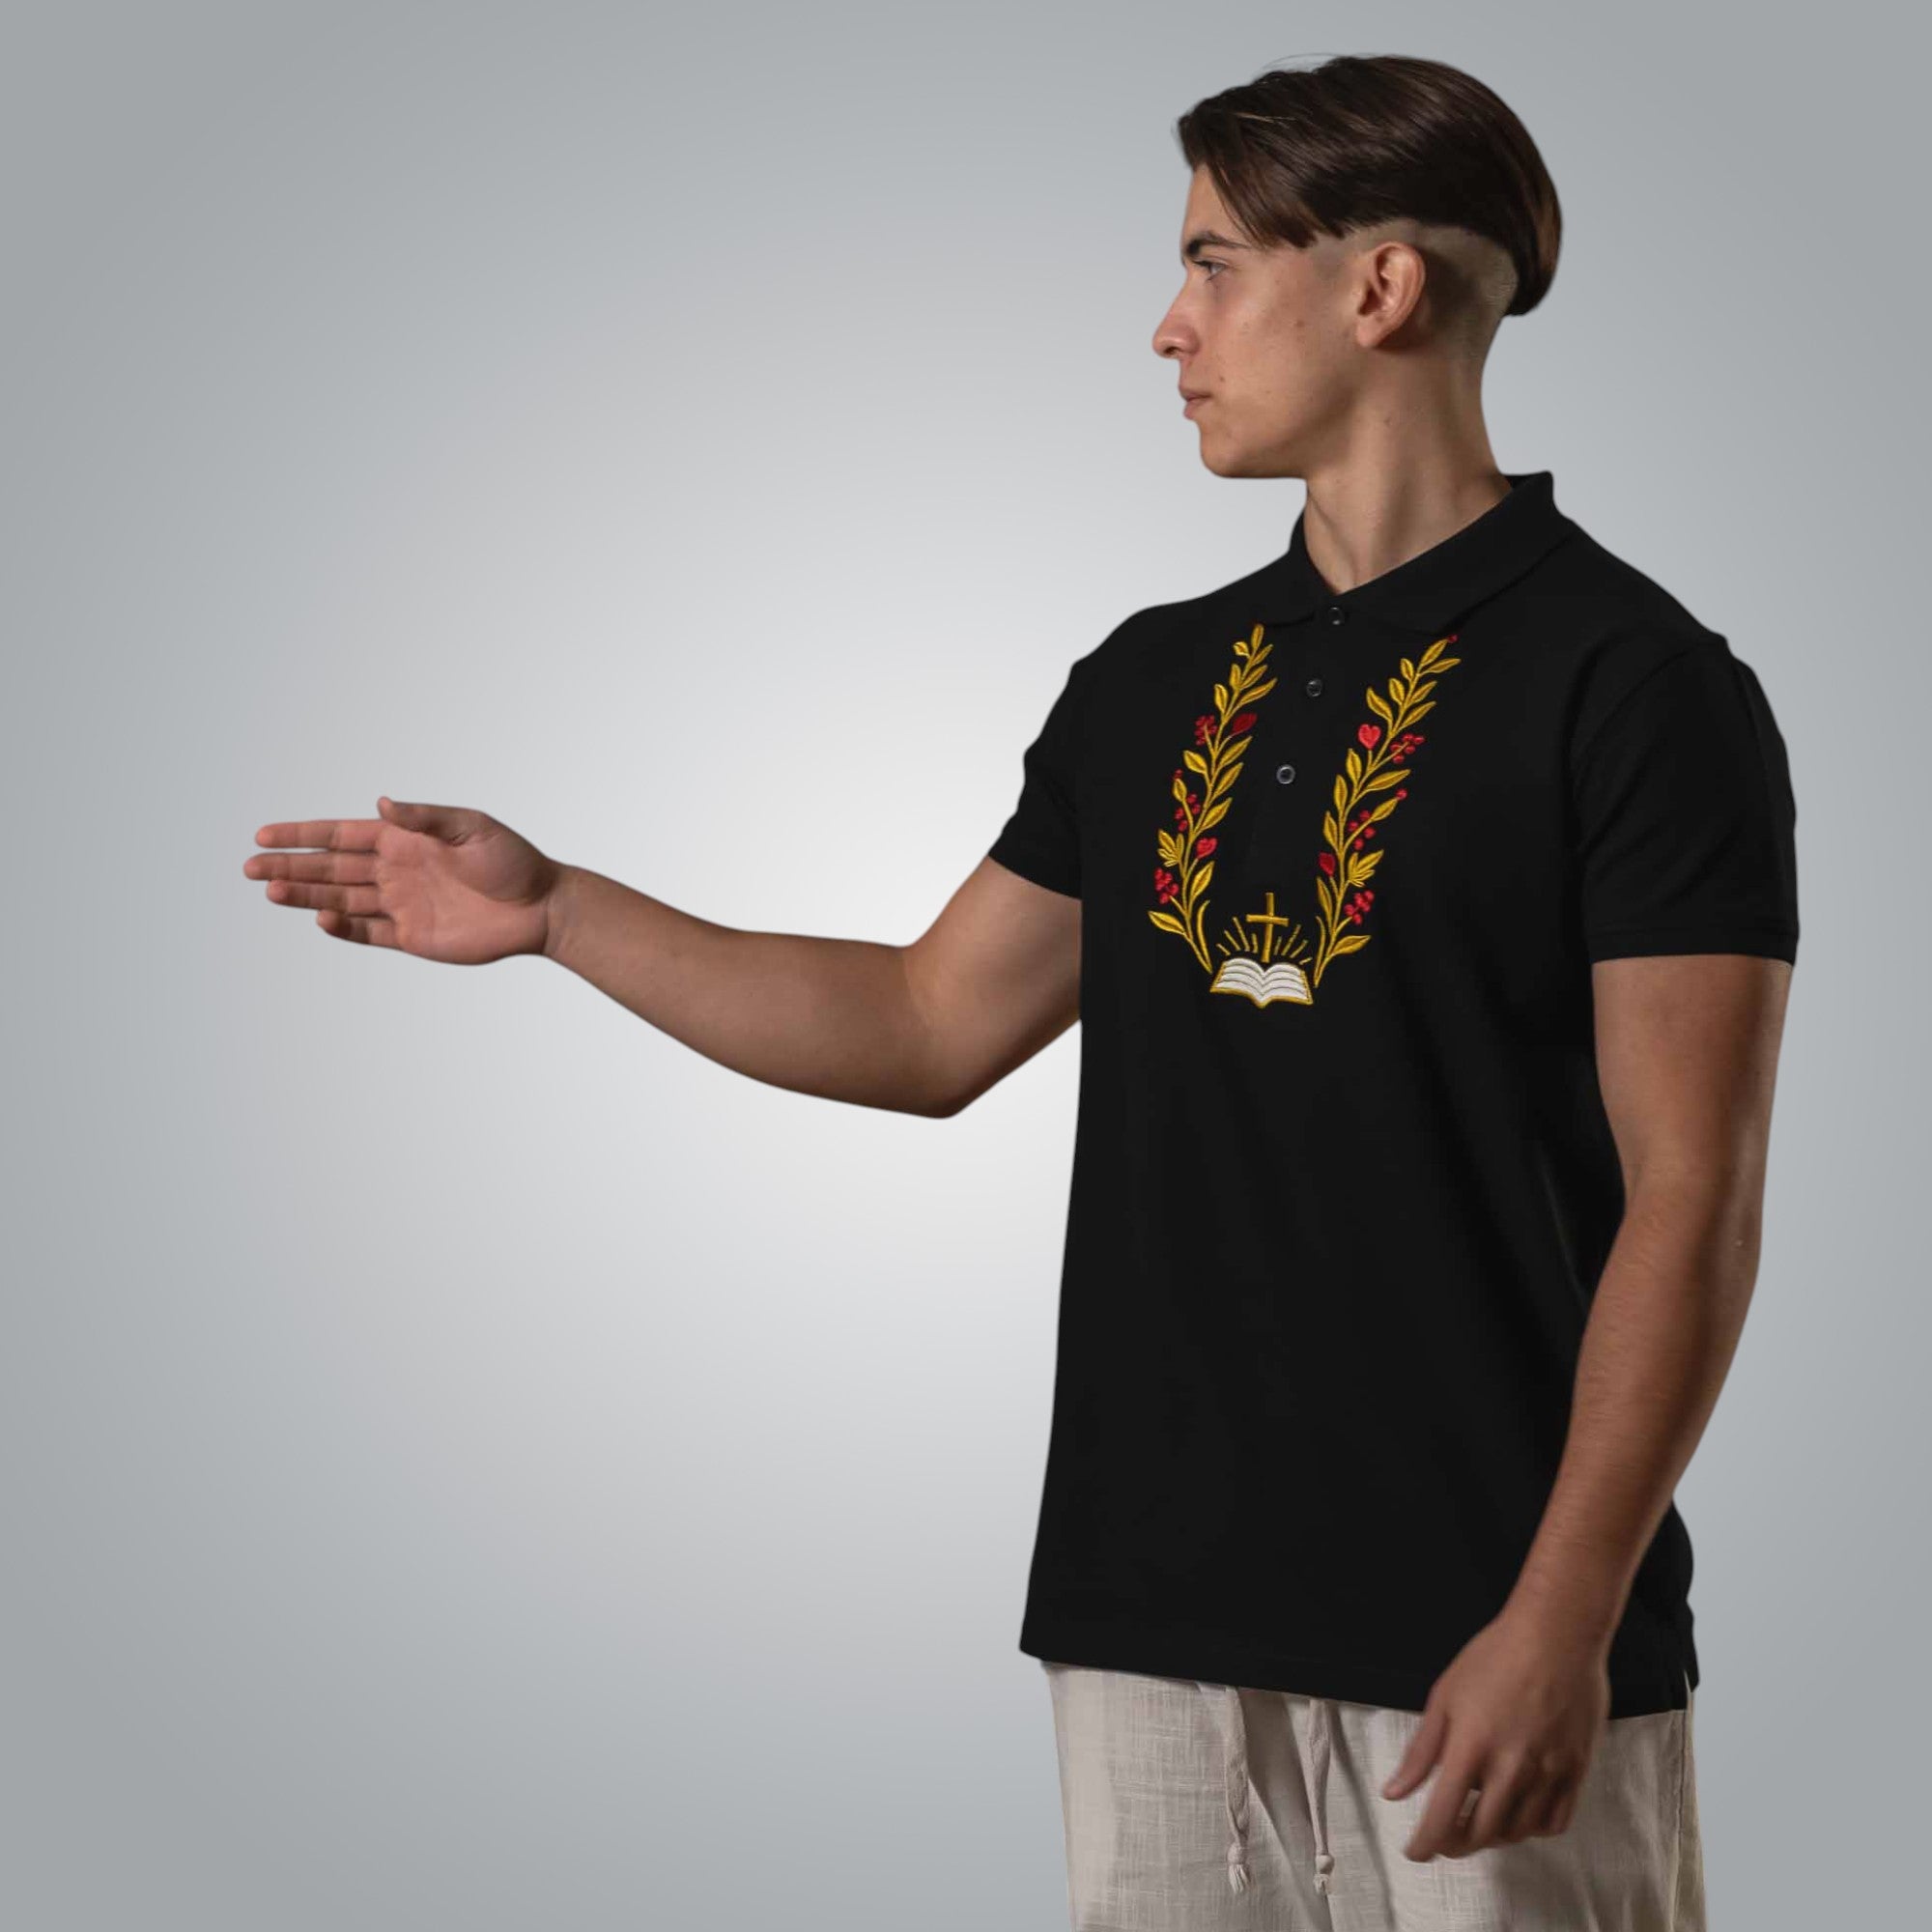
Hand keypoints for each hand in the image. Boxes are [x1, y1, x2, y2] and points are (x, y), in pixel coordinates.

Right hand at [244, 796, 562, 963]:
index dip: (302, 835)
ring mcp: (401, 904)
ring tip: (269, 892)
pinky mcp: (413, 937)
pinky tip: (319, 918)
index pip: (341, 834)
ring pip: (341, 899)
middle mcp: (395, 870)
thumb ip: (424, 818)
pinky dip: (343, 928)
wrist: (542, 908)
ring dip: (306, 895)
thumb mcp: (472, 828)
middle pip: (331, 868)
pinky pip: (369, 933)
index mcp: (404, 839)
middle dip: (290, 867)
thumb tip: (382, 803)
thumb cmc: (511, 861)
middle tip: (248, 868)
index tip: (263, 834)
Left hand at [1380, 1600, 1612, 1861]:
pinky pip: (1554, 1822)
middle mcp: (1511, 1768)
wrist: (1557, 1635)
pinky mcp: (1577, 1770)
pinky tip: (1518, 1816)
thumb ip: (1421, 1751)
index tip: (1415, 1852)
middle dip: (1456, 1844)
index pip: (1443, 1815)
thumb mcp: (1444, 1695)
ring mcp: (1548, 1772)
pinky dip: (1532, 1830)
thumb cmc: (1494, 1656)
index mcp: (1471, 1747)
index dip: (1425, 1843)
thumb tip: (1393, 1792)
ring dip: (1492, 1838)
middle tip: (1444, 1838)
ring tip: (1477, 1824)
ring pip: (1517, 1832)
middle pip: (1480, 1833)